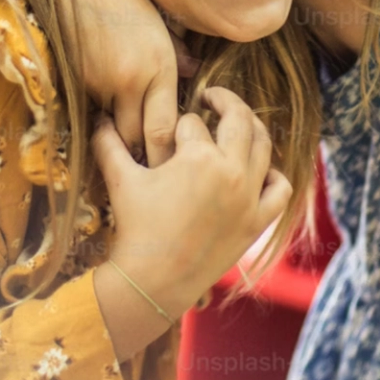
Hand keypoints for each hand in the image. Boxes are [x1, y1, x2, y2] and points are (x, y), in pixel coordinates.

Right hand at [47, 0, 186, 164]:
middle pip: (137, 140)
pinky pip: (90, 111)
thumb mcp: (158, 21)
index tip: (169, 169)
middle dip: (142, 160)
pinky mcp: (73, 79)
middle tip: (149, 175)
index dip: (165, 156)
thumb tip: (189, 74)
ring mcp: (99, 82)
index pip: (164, 131)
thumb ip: (175, 54)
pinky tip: (101, 125)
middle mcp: (132, 80)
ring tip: (127, 157)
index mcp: (159, 66)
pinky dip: (96, 119)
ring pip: (111, 130)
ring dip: (118, 142)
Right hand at [90, 87, 291, 351]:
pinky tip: (258, 170)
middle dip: (224, 101)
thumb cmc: (136, 228)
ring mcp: (249, 197)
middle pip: (238, 119)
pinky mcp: (257, 222)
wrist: (153, 282)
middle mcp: (231, 171)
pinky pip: (280, 189)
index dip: (176, 125)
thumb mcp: (121, 180)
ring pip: (264, 146)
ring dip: (252, 128)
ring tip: (237, 124)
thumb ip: (108, 143)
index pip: (191, 122)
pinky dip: (274, 175)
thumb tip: (98, 117)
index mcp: (199, 157)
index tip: (170, 132)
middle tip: (211, 97)